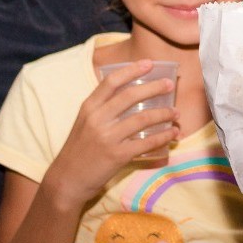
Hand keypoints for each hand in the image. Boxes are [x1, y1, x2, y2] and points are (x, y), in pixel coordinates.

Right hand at [46, 60, 178, 205]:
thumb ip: (103, 108)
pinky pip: (147, 142)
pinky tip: (172, 133)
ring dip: (164, 114)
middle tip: (170, 85)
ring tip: (176, 112)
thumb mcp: (84, 123)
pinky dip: (163, 136)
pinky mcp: (117, 155)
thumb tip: (133, 93)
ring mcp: (107, 137)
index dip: (132, 70)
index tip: (150, 63)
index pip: (111, 81)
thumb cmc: (79, 149)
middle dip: (154, 87)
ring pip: (143, 118)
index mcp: (88, 107)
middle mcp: (97, 119)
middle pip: (131, 96)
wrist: (66, 180)